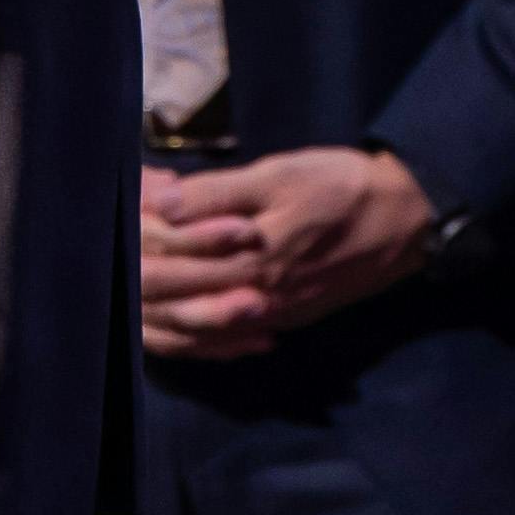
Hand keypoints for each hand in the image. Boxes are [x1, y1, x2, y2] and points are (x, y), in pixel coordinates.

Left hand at [138, 146, 440, 360]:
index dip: (136, 241)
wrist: (407, 219)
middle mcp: (253, 294)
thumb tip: (160, 204)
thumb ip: (217, 193)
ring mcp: (272, 312)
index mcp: (246, 255)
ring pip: (199, 327)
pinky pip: (231, 341)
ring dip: (161, 314)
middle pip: (177, 298)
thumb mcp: (279, 174)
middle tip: (107, 261)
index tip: (113, 223)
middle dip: (138, 280)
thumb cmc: (341, 185)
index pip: (171, 259)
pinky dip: (201, 339)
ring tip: (131, 299)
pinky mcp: (289, 317)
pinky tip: (184, 331)